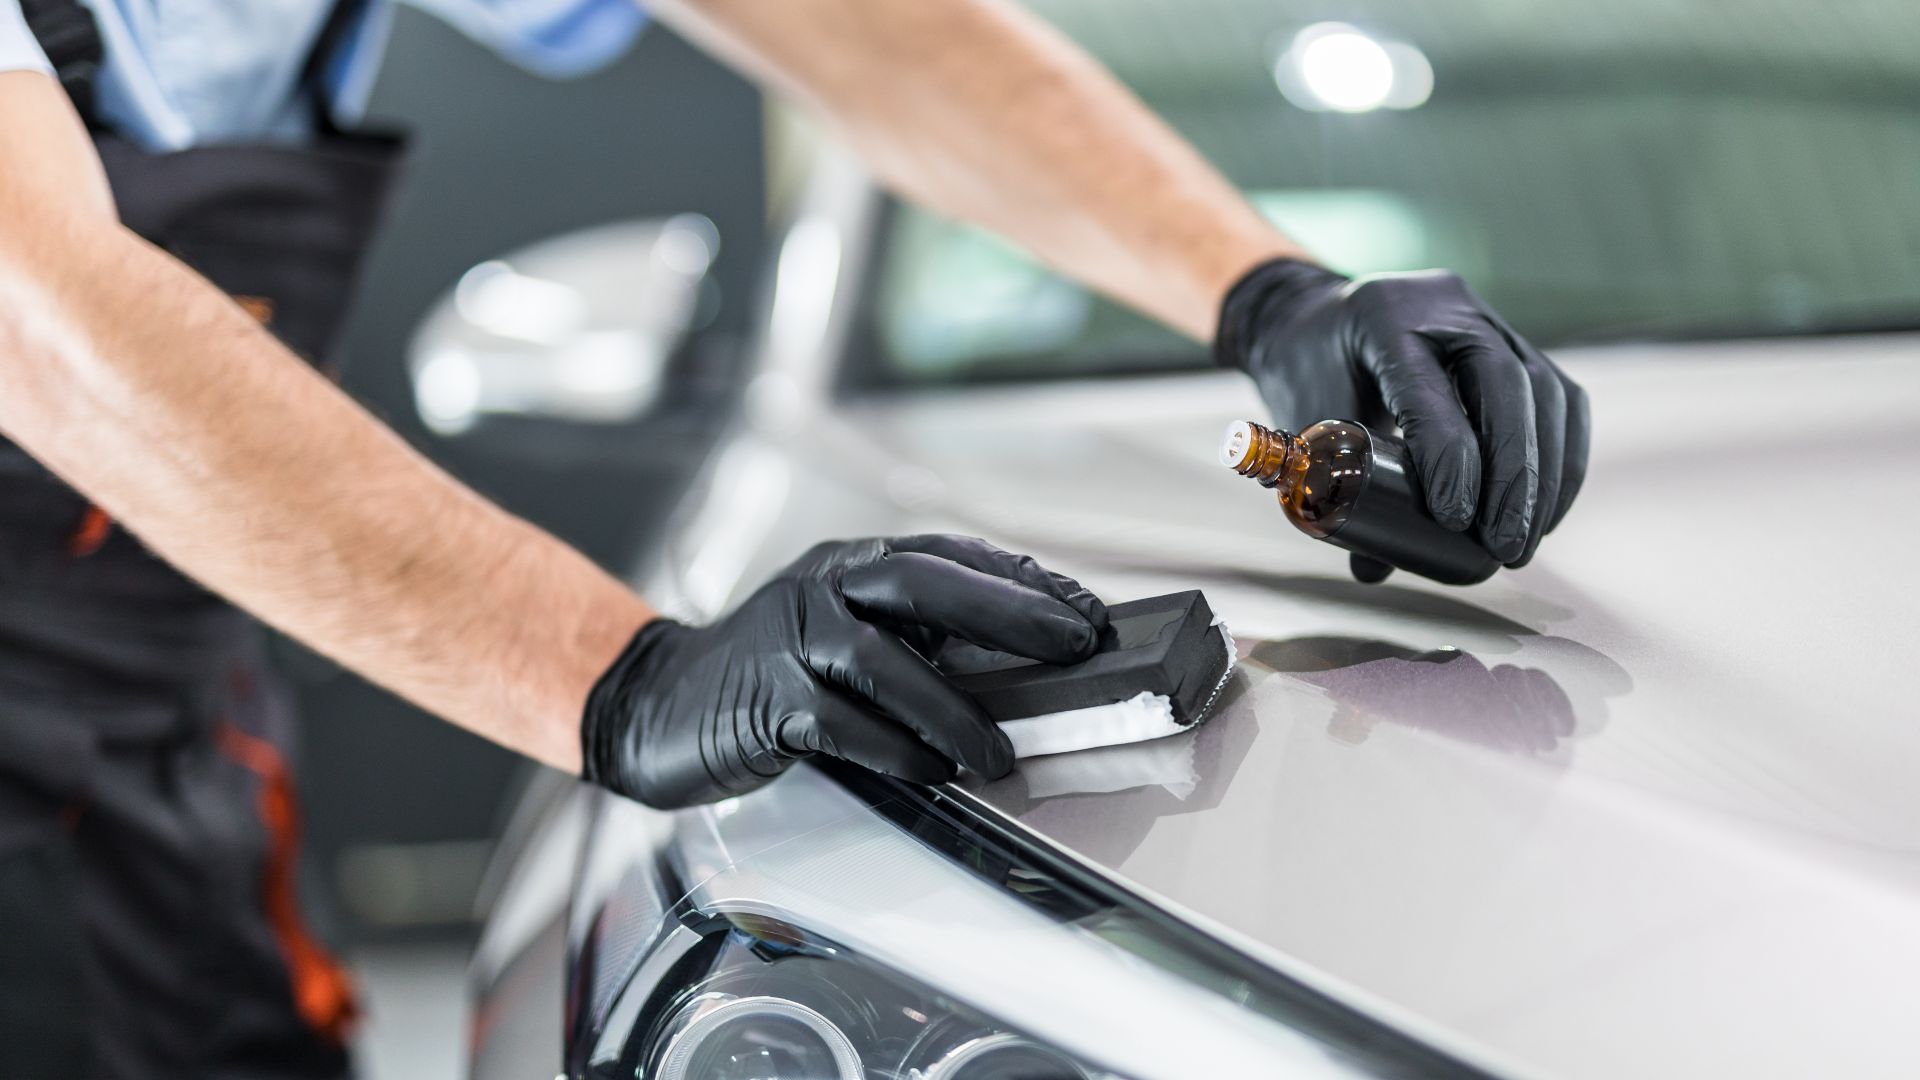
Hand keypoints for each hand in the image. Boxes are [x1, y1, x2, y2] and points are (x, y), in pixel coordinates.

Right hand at [580, 535, 1108, 808]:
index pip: (949, 555)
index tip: (1085, 609)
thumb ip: (916, 643)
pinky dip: (893, 750)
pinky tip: (932, 773)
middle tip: (1073, 642)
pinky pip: (840, 723)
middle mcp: (822, 585)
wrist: (655, 705)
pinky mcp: (763, 697)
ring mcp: (788, 637)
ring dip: (952, 709)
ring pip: (883, 660)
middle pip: (924, 581)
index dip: (1021, 579)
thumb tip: (1023, 667)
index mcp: (851, 565)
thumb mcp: (843, 638)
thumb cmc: (767, 677)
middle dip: (1007, 610)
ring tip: (1000, 751)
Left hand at [1216, 259, 1589, 577]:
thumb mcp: (1311, 417)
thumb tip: (1373, 568)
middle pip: (1505, 384)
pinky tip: (1545, 510)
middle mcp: (1448, 307)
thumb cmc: (1310, 366)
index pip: (1429, 387)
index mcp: (1385, 315)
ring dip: (1546, 475)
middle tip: (1504, 545)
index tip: (1455, 521)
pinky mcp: (1518, 343)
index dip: (1451, 455)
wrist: (1320, 318)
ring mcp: (1490, 319)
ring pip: (1545, 390)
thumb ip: (1339, 485)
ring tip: (1525, 541)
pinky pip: (1560, 398)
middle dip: (1514, 475)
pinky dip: (1562, 458)